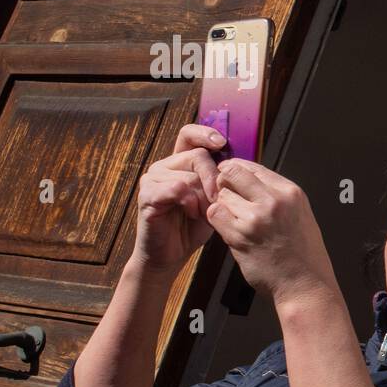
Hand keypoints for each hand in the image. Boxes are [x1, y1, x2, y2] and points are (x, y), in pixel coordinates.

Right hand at [132, 123, 225, 276]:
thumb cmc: (194, 226)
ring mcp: (152, 179)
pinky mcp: (147, 196)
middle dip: (215, 179)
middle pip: (197, 156)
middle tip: (219, 199)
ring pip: (189, 175)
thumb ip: (220, 180)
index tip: (222, 143)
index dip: (205, 133)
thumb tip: (240, 165)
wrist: (172, 253)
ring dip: (203, 196)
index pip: (189, 134)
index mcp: (179, 162)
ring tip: (203, 212)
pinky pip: (175, 189)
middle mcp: (164, 166)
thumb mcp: (214, 199)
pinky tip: (191, 214)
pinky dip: (189, 202)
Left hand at [206, 159, 337, 304]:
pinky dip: (217, 220)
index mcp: (291, 192)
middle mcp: (274, 200)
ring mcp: (257, 217)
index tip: (230, 177)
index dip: (236, 170)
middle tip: (226, 196)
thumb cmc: (303, 254)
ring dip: (222, 206)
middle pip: (232, 173)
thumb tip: (249, 180)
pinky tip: (230, 230)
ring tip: (235, 221)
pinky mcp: (240, 235)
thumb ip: (277, 195)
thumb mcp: (299, 214)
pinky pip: (215, 214)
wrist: (306, 285)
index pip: (252, 165)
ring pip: (221, 195)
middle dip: (223, 183)